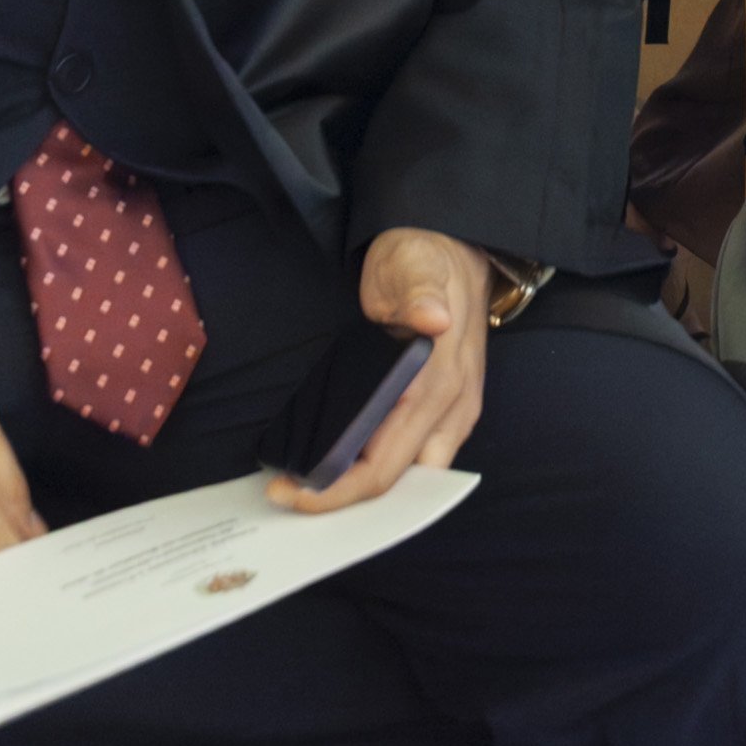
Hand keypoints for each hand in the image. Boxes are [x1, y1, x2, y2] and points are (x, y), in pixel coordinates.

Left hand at [272, 229, 489, 511]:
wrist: (454, 248)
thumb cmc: (424, 258)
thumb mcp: (413, 264)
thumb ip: (418, 289)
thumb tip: (432, 317)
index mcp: (440, 381)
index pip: (386, 463)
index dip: (338, 489)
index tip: (291, 493)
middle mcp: (454, 407)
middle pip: (397, 482)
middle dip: (342, 498)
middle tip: (288, 494)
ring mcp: (456, 411)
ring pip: (412, 478)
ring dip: (364, 489)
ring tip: (312, 486)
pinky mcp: (449, 409)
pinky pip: (417, 458)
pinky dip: (383, 471)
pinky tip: (348, 467)